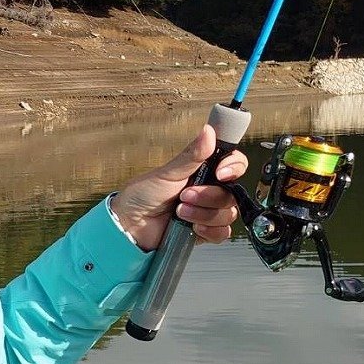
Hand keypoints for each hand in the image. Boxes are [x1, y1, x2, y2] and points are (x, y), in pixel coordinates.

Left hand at [111, 126, 248, 251]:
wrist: (129, 225)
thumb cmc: (142, 195)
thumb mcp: (167, 173)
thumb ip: (192, 155)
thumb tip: (209, 131)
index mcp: (203, 170)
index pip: (234, 164)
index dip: (233, 167)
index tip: (221, 173)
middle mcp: (209, 189)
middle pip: (232, 192)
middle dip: (208, 196)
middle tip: (184, 196)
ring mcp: (207, 211)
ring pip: (228, 213)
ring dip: (203, 213)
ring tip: (179, 212)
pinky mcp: (205, 231)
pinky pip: (222, 232)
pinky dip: (208, 230)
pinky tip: (192, 227)